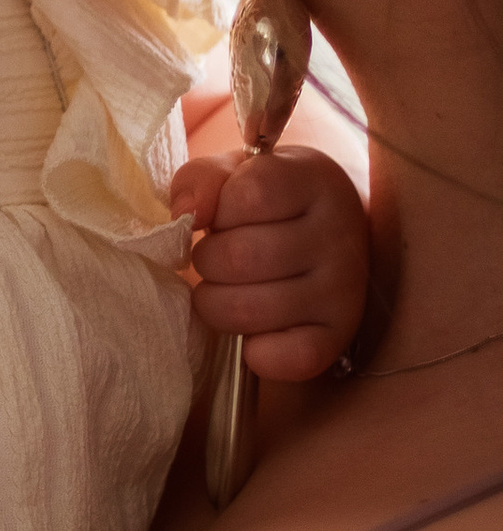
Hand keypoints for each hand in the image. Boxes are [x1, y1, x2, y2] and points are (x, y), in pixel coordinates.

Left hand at [170, 141, 372, 381]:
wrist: (326, 235)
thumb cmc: (268, 202)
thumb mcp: (236, 173)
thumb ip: (201, 180)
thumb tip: (186, 214)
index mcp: (316, 182)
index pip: (250, 194)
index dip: (218, 210)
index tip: (221, 216)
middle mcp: (340, 235)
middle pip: (240, 257)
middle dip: (207, 261)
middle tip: (218, 259)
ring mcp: (344, 289)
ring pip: (248, 309)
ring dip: (217, 304)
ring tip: (228, 290)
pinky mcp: (339, 336)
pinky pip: (288, 357)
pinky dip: (257, 352)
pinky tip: (255, 331)